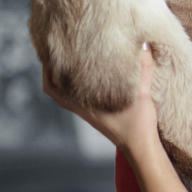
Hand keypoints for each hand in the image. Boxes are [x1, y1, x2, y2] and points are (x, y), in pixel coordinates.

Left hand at [42, 44, 159, 152]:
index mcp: (85, 104)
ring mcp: (87, 112)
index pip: (52, 87)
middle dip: (51, 68)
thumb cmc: (139, 126)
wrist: (142, 149)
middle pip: (54, 88)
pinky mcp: (95, 113)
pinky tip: (86, 73)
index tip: (48, 52)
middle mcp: (82, 108)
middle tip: (55, 49)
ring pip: (64, 92)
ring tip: (67, 57)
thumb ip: (144, 68)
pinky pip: (76, 96)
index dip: (46, 70)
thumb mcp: (143, 94)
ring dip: (61, 76)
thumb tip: (145, 43)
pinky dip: (75, 84)